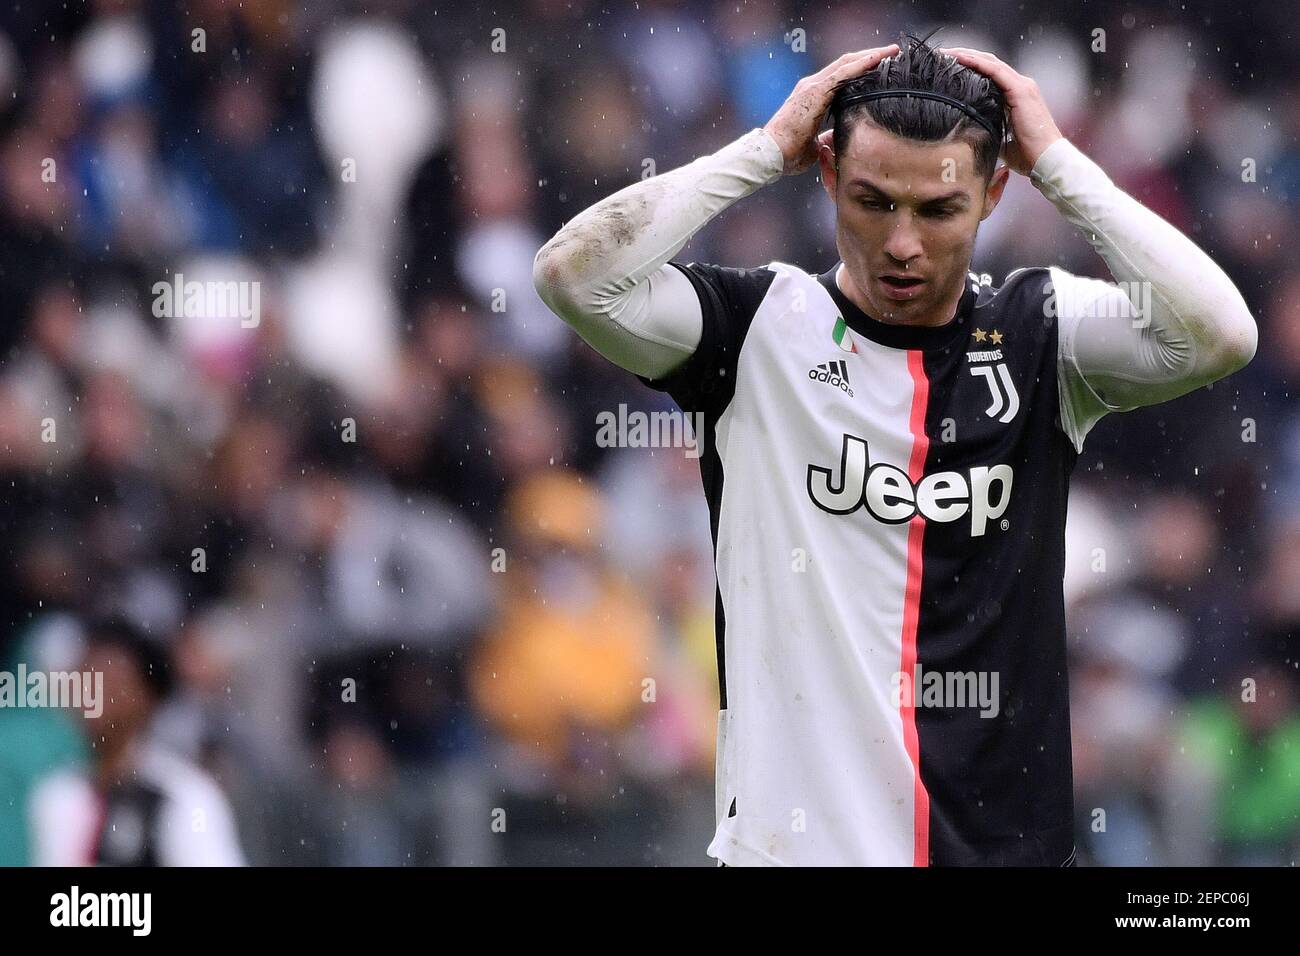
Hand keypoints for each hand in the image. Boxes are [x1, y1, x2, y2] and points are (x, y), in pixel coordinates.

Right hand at [763, 44, 899, 175]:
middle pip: (845, 64)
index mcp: (811, 97)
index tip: (879, 67)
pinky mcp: (815, 91)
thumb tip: (833, 141)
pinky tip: (879, 59)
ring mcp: (812, 86)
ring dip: (870, 56)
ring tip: (891, 51)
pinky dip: (862, 63)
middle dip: (869, 57)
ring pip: (847, 63)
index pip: (840, 77)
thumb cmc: (788, 154)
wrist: (771, 154)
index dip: (859, 69)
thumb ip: (825, 139)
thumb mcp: (814, 145)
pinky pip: (844, 72)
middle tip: (891, 52)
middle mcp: (811, 86)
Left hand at [937, 47, 1062, 174]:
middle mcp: (1020, 86)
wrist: (1047, 159)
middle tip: (940, 55)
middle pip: (988, 63)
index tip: (947, 67)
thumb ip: (988, 131)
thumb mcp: (1001, 140)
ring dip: (966, 55)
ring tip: (945, 53)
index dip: (969, 67)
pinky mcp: (1021, 91)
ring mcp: (1022, 86)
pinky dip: (977, 63)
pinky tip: (960, 58)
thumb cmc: (1027, 155)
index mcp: (1016, 96)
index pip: (989, 74)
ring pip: (990, 62)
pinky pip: (996, 71)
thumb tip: (969, 135)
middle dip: (963, 56)